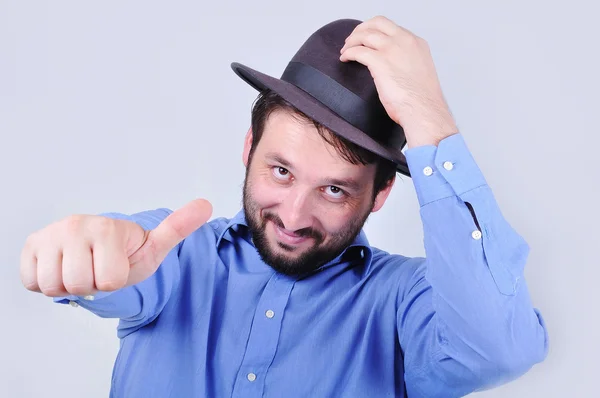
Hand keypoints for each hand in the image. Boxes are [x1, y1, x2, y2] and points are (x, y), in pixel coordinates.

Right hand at [20, 199, 211, 296]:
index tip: (117, 266)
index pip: (110, 281)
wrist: (95, 245)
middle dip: (91, 285)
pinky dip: (46, 282)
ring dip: (68, 285)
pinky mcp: (30, 244)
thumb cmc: (125, 250)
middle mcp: (76, 225)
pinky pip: (32, 281)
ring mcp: (50, 234)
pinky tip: (61, 267)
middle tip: (97, 269)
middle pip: (79, 285)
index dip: (115, 281)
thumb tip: (207, 205)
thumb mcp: (154, 245)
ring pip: (54, 285)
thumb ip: (177, 228)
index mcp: (108, 227)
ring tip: (81, 268)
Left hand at [340, 16, 457, 147]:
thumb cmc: (422, 101)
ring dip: (352, 41)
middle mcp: (404, 41)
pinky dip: (348, 53)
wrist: (424, 110)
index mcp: (416, 43)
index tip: (367, 39)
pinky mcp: (380, 61)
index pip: (392, 28)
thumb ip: (406, 64)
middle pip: (377, 23)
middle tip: (352, 40)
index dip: (375, 31)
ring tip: (345, 51)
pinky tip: (345, 59)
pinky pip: (357, 51)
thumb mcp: (418, 73)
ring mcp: (392, 49)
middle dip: (361, 29)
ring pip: (365, 34)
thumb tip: (391, 69)